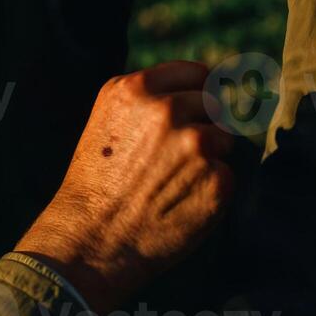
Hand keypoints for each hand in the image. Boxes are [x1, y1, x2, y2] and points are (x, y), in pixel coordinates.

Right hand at [14, 61, 233, 312]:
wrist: (89, 241)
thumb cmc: (97, 181)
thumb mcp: (109, 117)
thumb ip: (151, 95)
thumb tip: (204, 81)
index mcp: (138, 88)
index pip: (198, 73)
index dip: (198, 94)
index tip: (194, 113)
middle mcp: (168, 110)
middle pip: (214, 104)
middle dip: (203, 125)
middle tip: (175, 159)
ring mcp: (195, 144)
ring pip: (225, 139)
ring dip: (210, 158)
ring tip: (173, 183)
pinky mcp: (216, 180)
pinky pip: (227, 175)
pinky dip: (211, 190)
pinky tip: (181, 204)